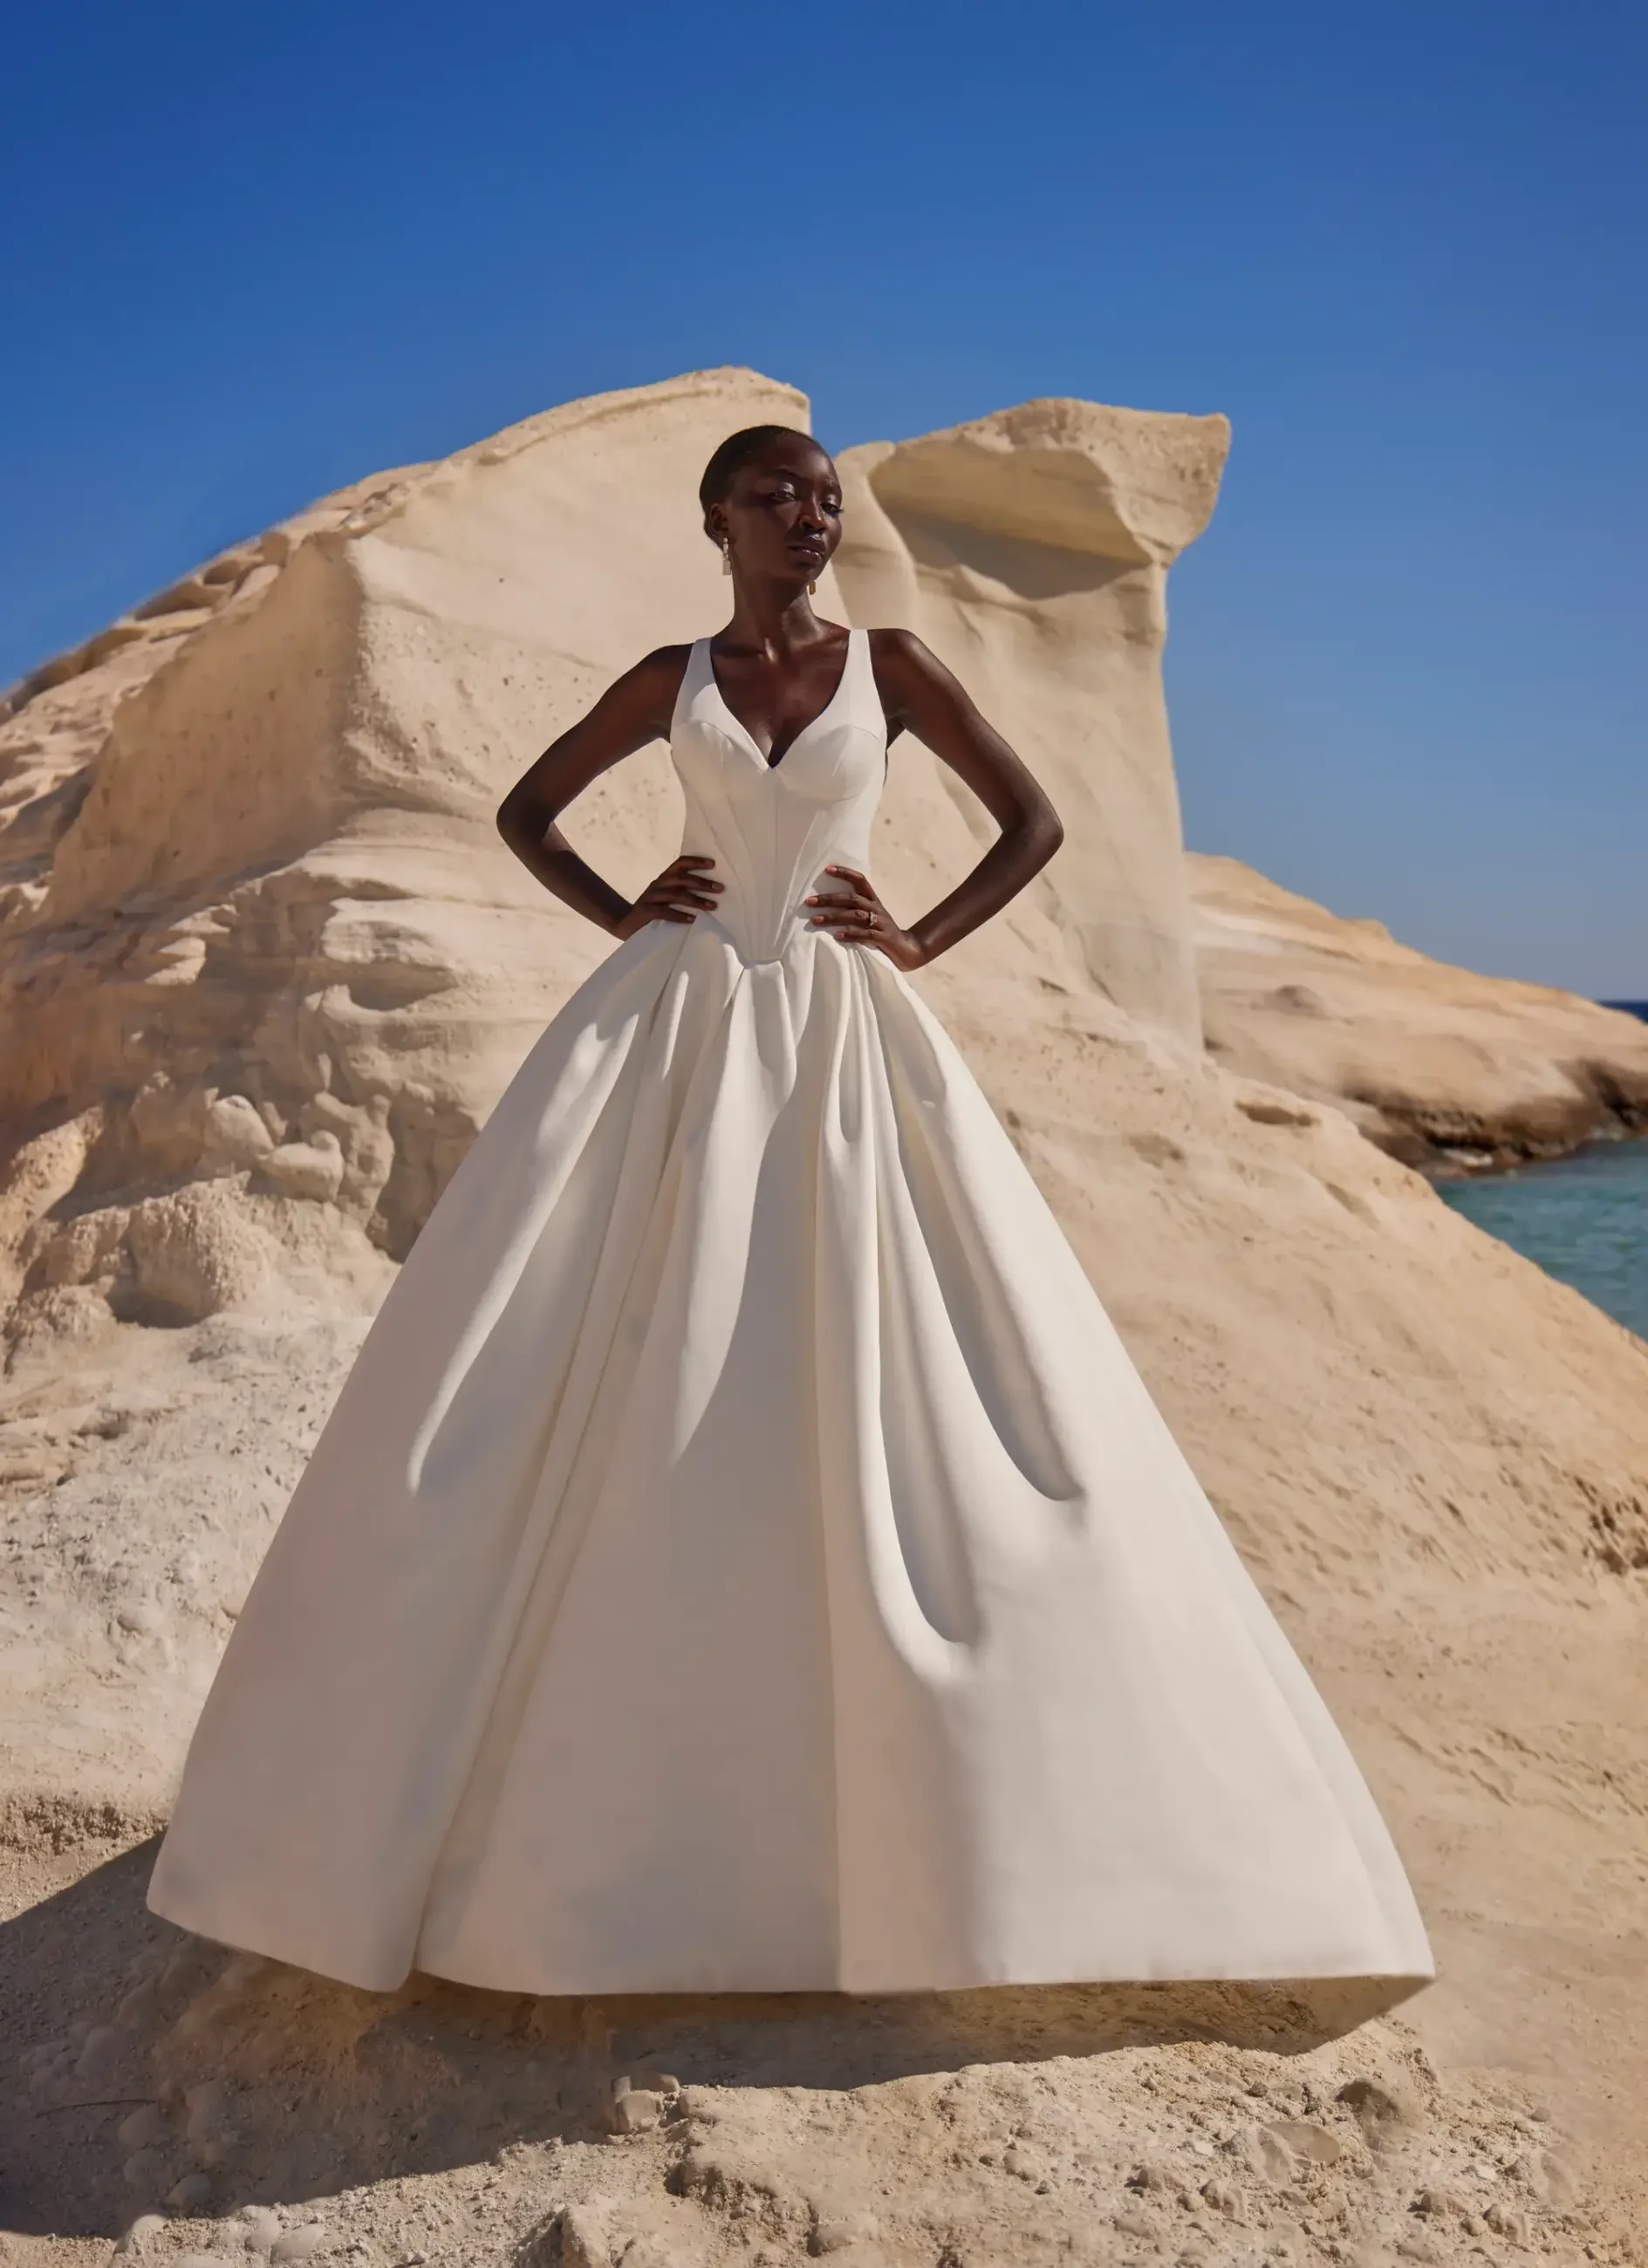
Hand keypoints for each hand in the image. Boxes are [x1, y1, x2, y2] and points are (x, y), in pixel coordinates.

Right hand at [615, 854, 721, 936]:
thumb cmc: (653, 912)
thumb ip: (682, 894)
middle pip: (681, 879)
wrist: (625, 925)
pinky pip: (664, 911)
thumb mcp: (667, 899)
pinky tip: (692, 919)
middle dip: (701, 882)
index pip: (680, 864)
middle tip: (720, 888)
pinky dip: (679, 915)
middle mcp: (657, 885)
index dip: (695, 862)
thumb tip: (710, 896)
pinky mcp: (645, 911)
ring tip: (712, 906)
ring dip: (695, 900)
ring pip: (675, 894)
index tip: (713, 864)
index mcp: (664, 879)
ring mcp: (650, 898)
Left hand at [804, 866, 926, 970]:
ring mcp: (881, 923)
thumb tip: (828, 904)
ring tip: (815, 920)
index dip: (845, 873)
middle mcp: (876, 908)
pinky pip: (865, 935)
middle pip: (851, 899)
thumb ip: (855, 910)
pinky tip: (837, 936)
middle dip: (829, 899)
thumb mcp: (871, 916)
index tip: (827, 869)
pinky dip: (850, 935)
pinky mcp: (883, 938)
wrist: (908, 950)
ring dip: (834, 918)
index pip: (860, 880)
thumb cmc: (883, 932)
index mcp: (874, 900)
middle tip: (809, 901)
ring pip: (855, 916)